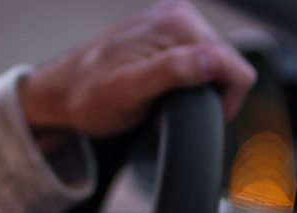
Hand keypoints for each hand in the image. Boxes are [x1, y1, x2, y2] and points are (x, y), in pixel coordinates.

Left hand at [20, 0, 256, 147]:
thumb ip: (173, 72)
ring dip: (197, 88)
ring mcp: (173, 19)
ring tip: (162, 100)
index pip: (235, 66)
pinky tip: (163, 88)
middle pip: (228, 63)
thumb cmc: (88, 97)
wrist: (61, 91)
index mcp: (176, 24)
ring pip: (216, 63)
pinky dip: (188, 79)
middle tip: (167, 109)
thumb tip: (214, 59)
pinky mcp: (168, 30)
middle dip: (207, 94)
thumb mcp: (129, 92)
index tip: (190, 116)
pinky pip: (200, 58)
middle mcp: (178, 13)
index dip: (223, 102)